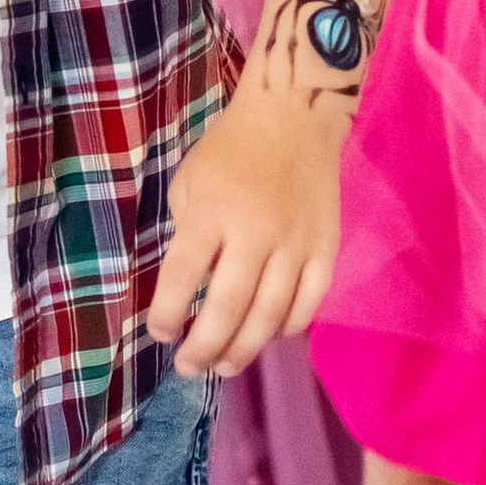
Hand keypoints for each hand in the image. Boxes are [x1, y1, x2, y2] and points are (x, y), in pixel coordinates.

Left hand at [146, 83, 343, 376]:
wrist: (294, 116)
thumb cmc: (230, 150)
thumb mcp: (189, 182)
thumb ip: (188, 233)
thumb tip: (190, 287)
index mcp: (212, 214)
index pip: (182, 277)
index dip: (168, 313)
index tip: (160, 334)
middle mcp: (254, 233)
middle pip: (228, 307)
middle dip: (204, 346)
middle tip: (188, 368)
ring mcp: (295, 243)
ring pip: (270, 314)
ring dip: (244, 349)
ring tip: (223, 367)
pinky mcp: (325, 247)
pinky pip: (310, 300)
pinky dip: (289, 327)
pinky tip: (269, 337)